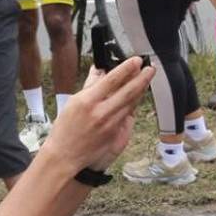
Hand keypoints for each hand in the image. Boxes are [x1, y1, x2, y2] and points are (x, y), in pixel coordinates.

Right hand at [40, 58, 152, 172]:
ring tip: (146, 79)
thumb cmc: (65, 128)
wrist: (65, 155)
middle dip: (142, 78)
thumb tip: (100, 70)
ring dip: (141, 90)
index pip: (112, 80)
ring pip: (131, 104)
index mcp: (87, 101)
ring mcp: (110, 125)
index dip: (127, 68)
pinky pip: (128, 115)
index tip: (136, 61)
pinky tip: (137, 97)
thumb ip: (90, 85)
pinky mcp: (116, 135)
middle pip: (128, 92)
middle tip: (150, 68)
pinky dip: (133, 104)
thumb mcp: (73, 102)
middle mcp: (101, 113)